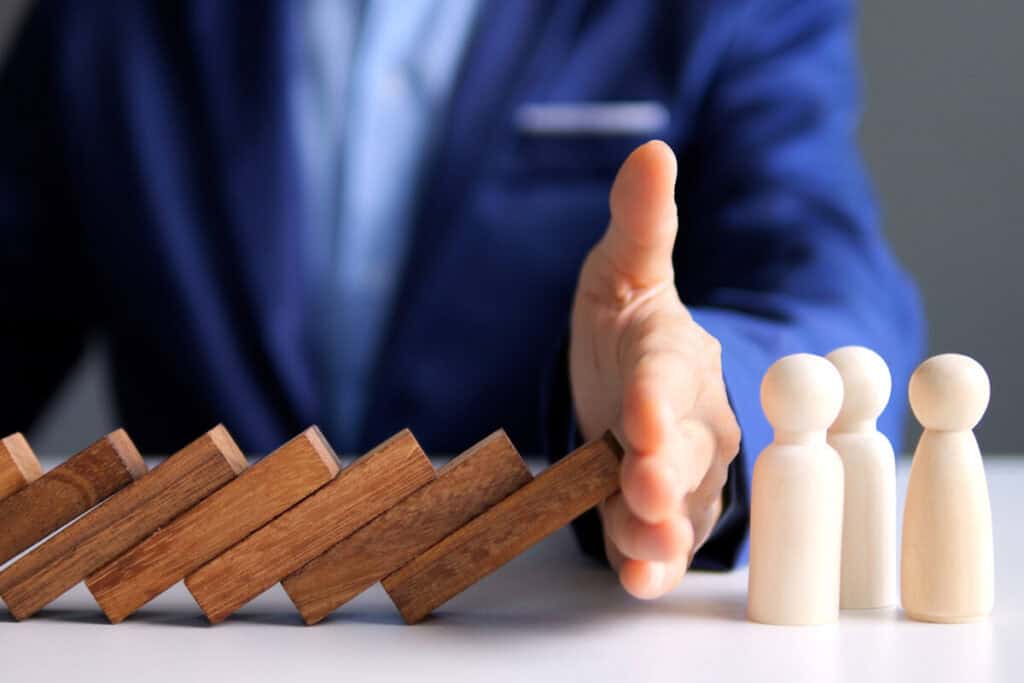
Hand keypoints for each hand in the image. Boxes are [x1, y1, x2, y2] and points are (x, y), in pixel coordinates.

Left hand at [569, 141, 740, 598]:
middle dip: (663, 469)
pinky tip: (635, 580)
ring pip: (679, 504)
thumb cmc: (628, 326)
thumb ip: (642, 223)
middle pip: (683, 449)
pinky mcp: (662, 512)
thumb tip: (653, 148)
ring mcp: (681, 471)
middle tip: (641, 485)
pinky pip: (662, 540)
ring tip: (643, 555)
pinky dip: (651, 562)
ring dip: (659, 530)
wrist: (632, 385)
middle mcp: (690, 418)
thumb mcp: (623, 271)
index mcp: (673, 355)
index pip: (669, 375)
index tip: (640, 414)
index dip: (658, 396)